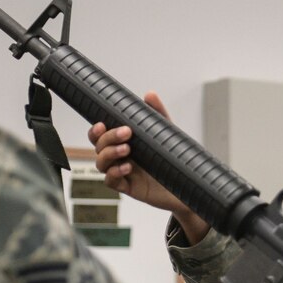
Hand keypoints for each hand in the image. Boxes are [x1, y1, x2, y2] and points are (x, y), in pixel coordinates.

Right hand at [86, 91, 209, 243]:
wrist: (186, 184)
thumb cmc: (172, 159)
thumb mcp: (165, 133)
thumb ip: (157, 114)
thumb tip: (149, 94)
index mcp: (123, 143)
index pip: (100, 136)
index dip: (96, 130)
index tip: (103, 124)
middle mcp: (120, 157)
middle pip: (99, 146)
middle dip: (108, 137)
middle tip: (127, 132)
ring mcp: (123, 173)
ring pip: (101, 163)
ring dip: (109, 154)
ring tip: (127, 149)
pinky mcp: (128, 188)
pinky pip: (110, 181)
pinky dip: (114, 173)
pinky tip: (127, 168)